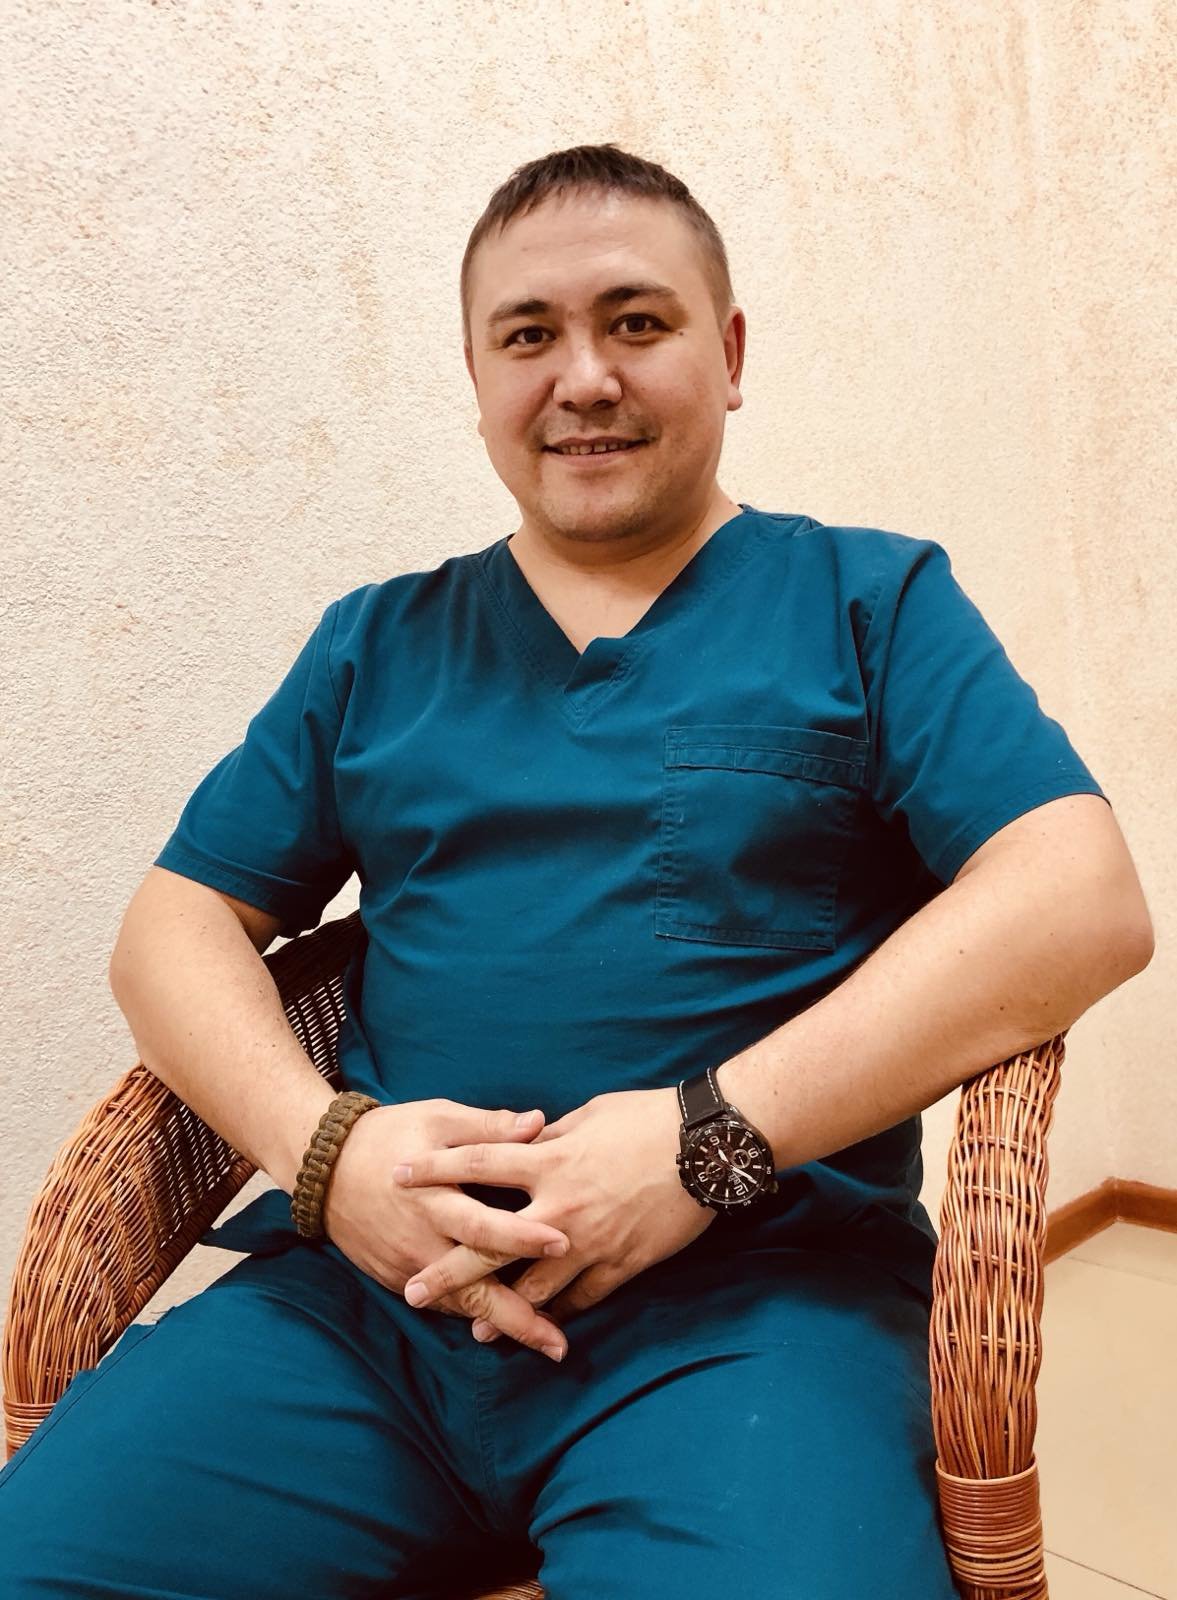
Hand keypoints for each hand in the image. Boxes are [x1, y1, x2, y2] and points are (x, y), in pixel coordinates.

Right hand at [323, 1099, 571, 1359]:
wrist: (326, 1168)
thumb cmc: (390, 1135)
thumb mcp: (439, 1120)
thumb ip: (489, 1129)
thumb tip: (539, 1121)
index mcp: (433, 1197)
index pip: (482, 1223)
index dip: (521, 1236)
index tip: (563, 1244)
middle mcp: (421, 1240)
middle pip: (474, 1286)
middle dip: (518, 1315)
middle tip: (560, 1341)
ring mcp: (408, 1266)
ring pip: (461, 1305)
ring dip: (504, 1326)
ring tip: (549, 1344)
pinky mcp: (399, 1279)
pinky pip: (443, 1304)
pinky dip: (477, 1316)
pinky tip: (510, 1328)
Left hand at [391, 1086, 714, 1343]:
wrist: (708, 1147)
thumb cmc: (648, 1118)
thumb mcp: (590, 1115)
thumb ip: (551, 1136)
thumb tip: (525, 1139)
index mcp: (551, 1159)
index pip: (478, 1163)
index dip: (435, 1170)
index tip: (397, 1176)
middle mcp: (562, 1205)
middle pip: (491, 1243)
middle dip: (447, 1269)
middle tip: (410, 1290)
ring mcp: (591, 1241)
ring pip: (534, 1286)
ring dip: (500, 1308)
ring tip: (471, 1327)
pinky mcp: (622, 1264)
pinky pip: (583, 1297)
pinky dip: (558, 1311)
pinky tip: (539, 1324)